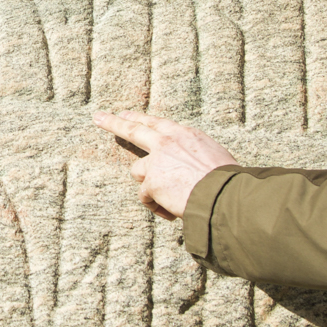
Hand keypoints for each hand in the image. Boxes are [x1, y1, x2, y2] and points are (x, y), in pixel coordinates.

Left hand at [92, 110, 239, 219]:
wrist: (224, 195)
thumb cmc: (227, 181)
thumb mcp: (213, 156)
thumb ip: (192, 156)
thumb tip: (188, 167)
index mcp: (185, 135)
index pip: (157, 123)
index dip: (140, 118)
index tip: (125, 114)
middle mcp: (167, 143)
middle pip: (134, 129)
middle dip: (113, 122)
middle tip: (99, 117)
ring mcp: (156, 162)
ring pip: (138, 172)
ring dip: (149, 186)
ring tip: (171, 200)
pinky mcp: (151, 183)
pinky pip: (146, 197)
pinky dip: (157, 206)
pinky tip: (173, 212)